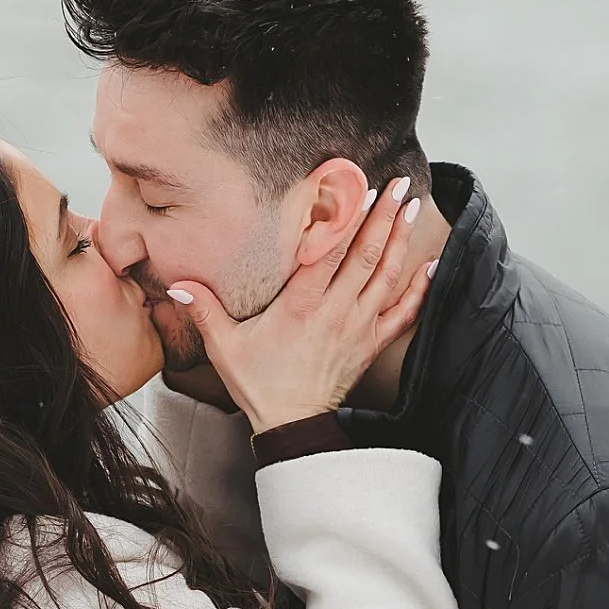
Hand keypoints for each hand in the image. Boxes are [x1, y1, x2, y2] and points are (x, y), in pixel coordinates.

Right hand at [166, 176, 431, 434]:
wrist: (291, 423)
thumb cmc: (259, 383)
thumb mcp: (223, 346)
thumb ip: (203, 310)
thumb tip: (177, 285)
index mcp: (301, 306)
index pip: (329, 252)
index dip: (346, 218)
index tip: (359, 190)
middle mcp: (336, 311)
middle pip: (366, 255)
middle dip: (383, 216)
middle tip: (396, 185)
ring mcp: (359, 326)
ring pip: (387, 275)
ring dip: (401, 239)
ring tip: (411, 207)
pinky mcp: (372, 343)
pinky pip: (404, 312)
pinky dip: (420, 288)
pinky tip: (431, 265)